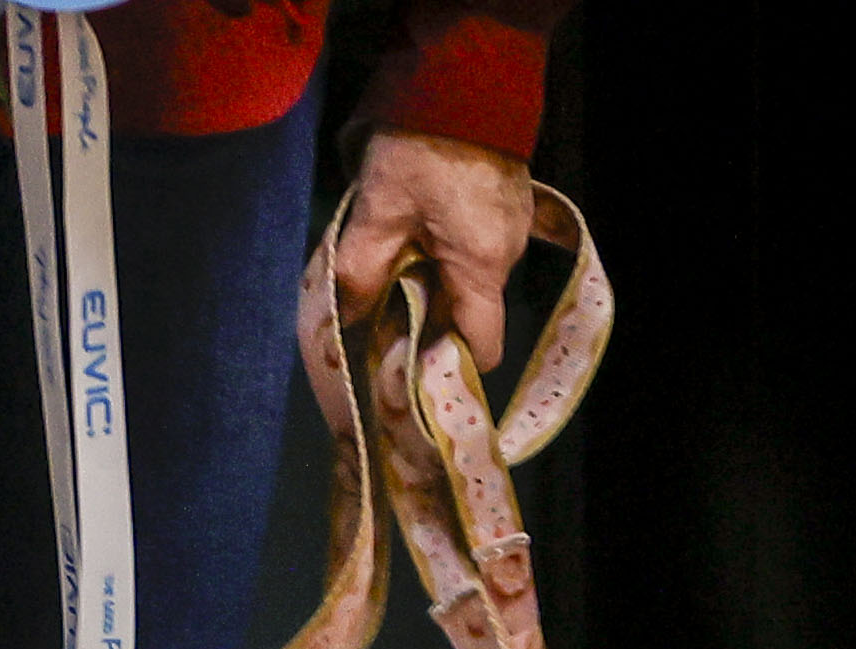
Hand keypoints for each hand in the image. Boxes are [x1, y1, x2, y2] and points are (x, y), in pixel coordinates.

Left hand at [336, 129, 536, 366]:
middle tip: (380, 305)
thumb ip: (361, 270)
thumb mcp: (379, 207)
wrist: (464, 76)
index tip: (408, 360)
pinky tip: (418, 226)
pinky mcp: (506, 205)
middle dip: (427, 317)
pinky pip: (475, 247)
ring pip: (468, 278)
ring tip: (394, 256)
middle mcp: (507, 257)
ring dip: (433, 278)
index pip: (481, 348)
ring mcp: (511, 230)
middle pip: (468, 313)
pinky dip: (446, 250)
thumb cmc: (422, 145)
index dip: (446, 364)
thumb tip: (344, 321)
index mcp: (482, 268)